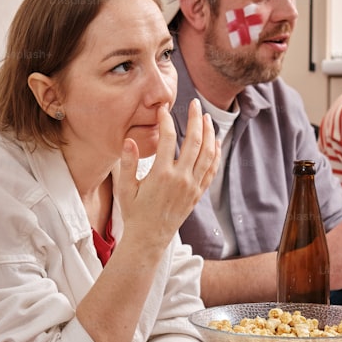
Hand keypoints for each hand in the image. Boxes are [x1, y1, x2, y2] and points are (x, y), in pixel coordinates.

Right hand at [116, 100, 218, 249]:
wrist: (149, 238)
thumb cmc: (134, 213)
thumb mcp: (125, 188)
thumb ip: (127, 163)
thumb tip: (129, 140)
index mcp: (161, 175)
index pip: (167, 139)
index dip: (166, 121)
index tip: (163, 109)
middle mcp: (181, 179)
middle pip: (194, 142)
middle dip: (195, 119)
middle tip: (194, 103)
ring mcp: (192, 186)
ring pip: (207, 154)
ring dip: (209, 133)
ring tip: (207, 118)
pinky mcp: (197, 194)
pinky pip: (211, 170)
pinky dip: (216, 154)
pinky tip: (216, 142)